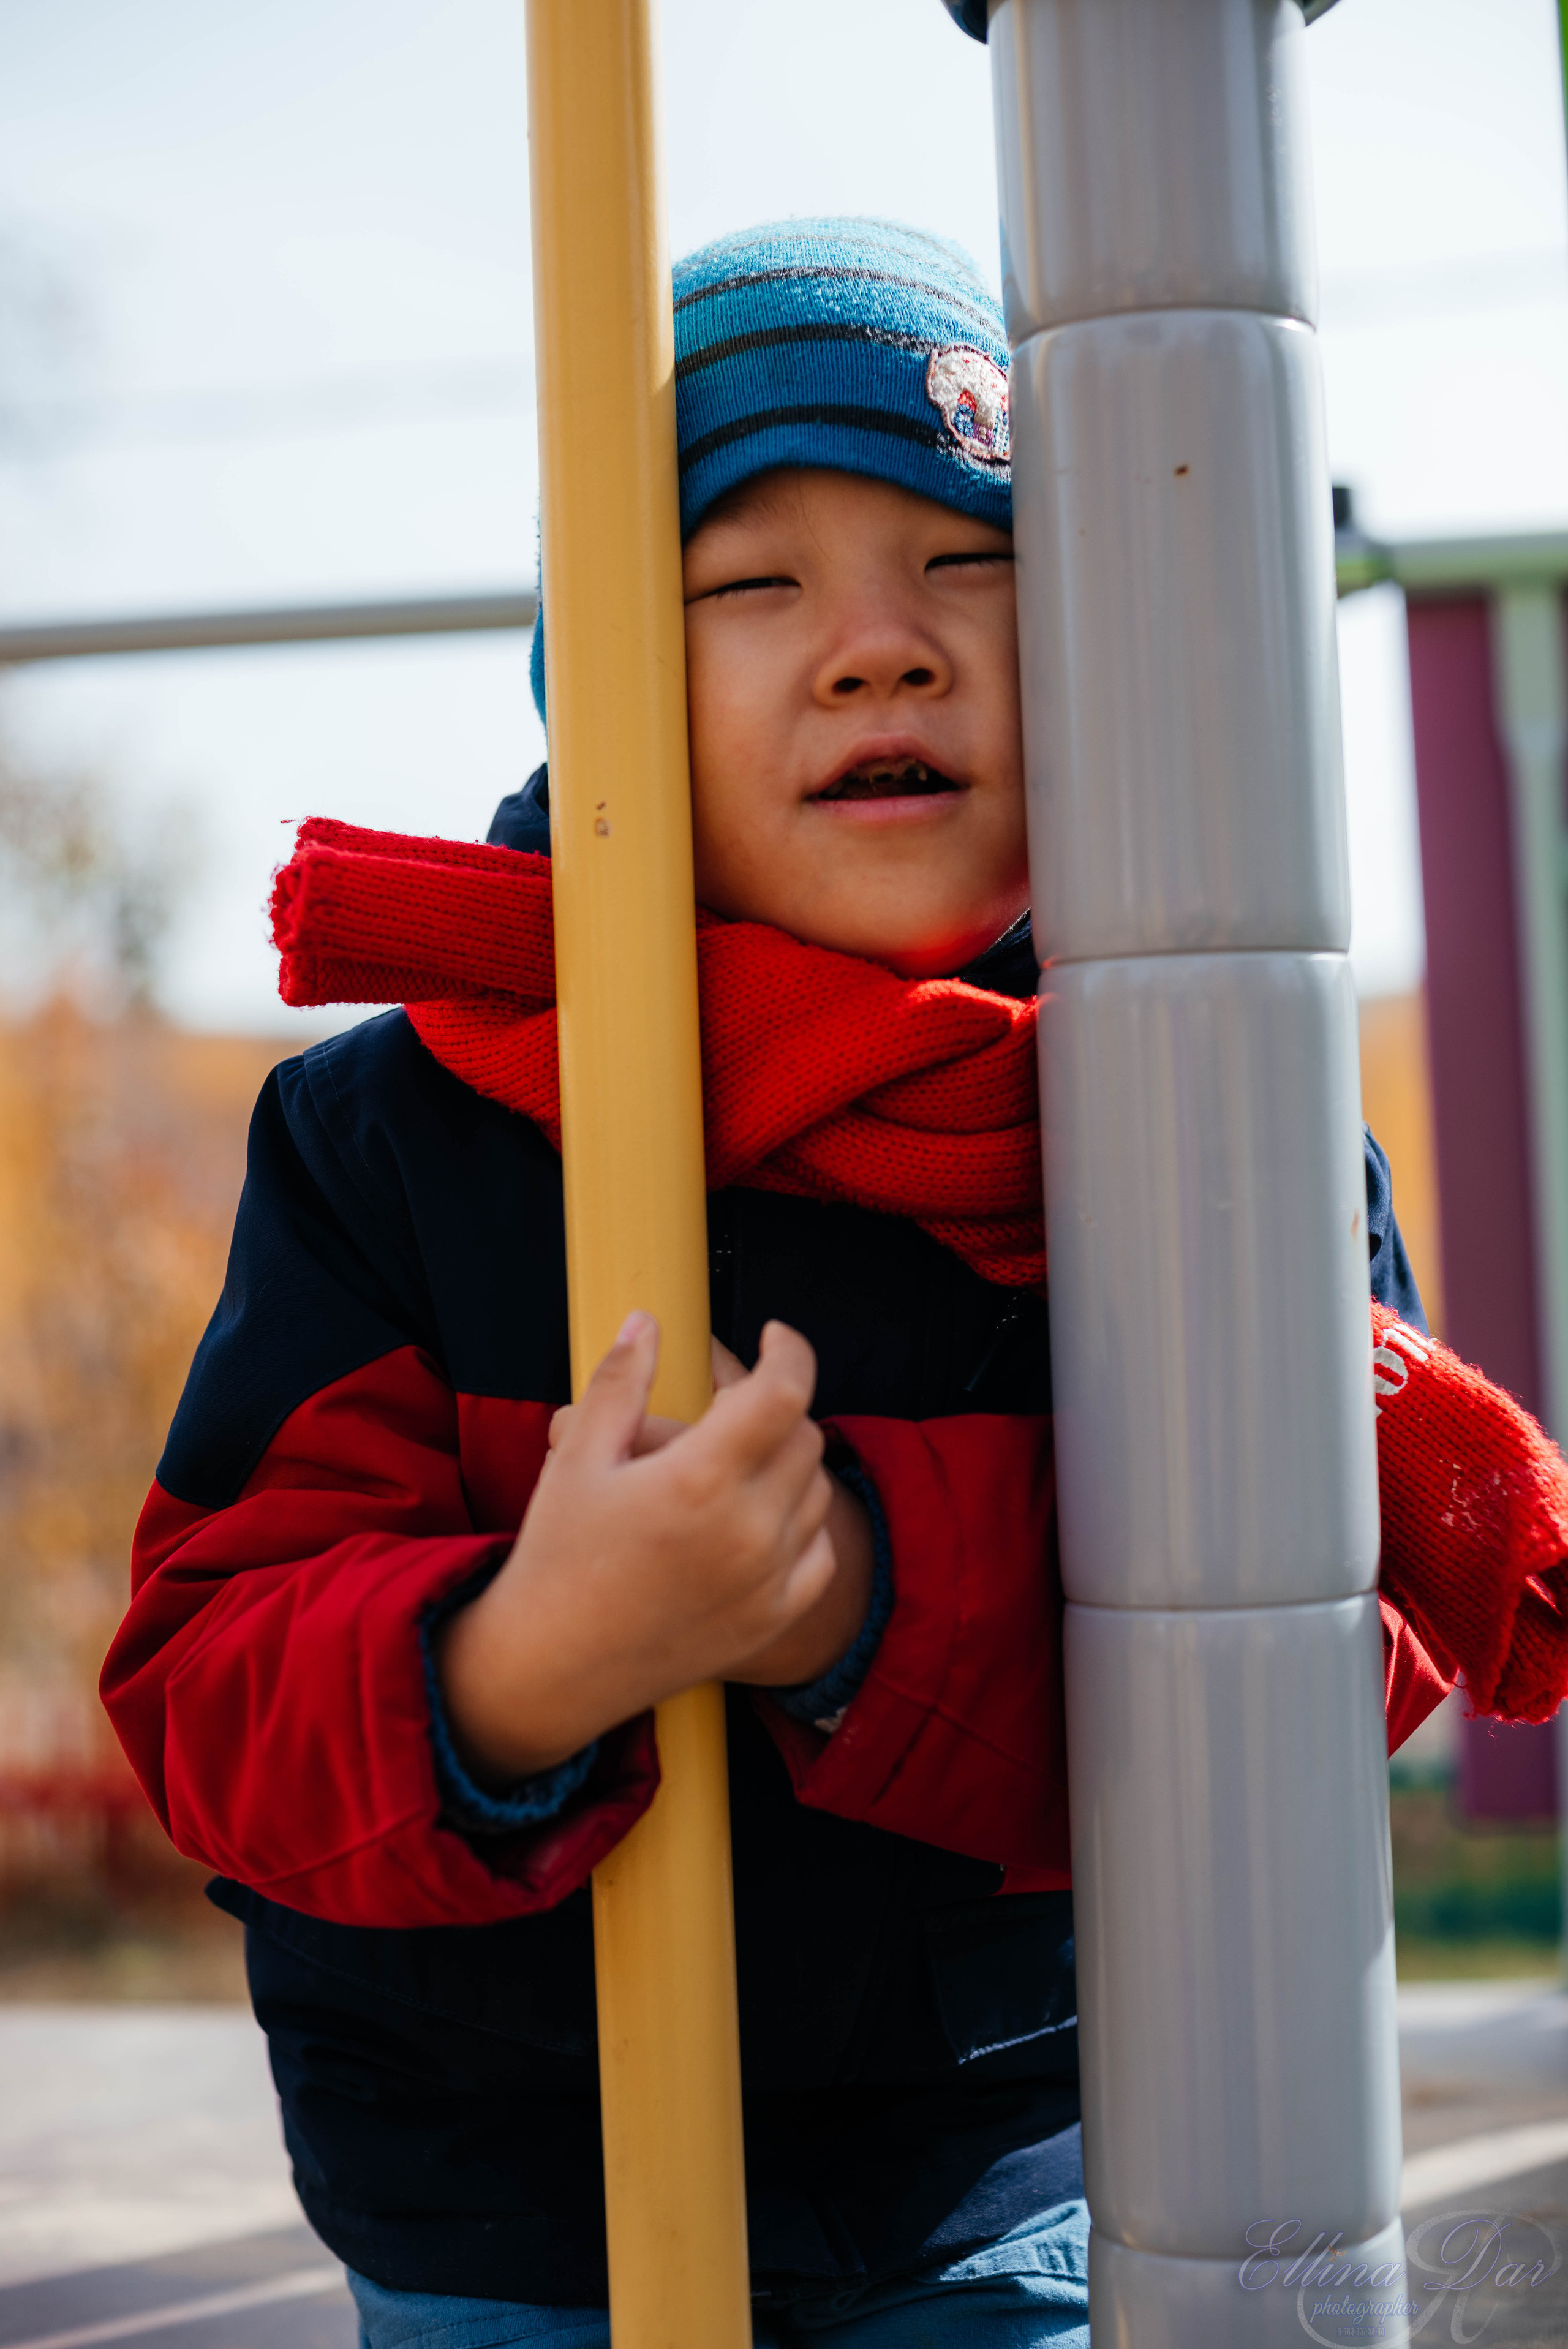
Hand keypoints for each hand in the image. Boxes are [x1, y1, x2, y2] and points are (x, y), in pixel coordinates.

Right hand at [436, 1314, 873, 1783]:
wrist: (553, 1668)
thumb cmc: (558, 1557)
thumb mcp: (576, 1459)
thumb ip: (618, 1383)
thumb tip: (646, 1323)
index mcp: (698, 1480)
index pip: (784, 1392)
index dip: (789, 1350)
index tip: (775, 1335)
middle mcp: (747, 1531)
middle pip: (804, 1436)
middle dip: (776, 1408)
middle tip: (729, 1409)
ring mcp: (767, 1581)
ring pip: (817, 1491)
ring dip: (788, 1464)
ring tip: (732, 1465)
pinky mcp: (772, 1619)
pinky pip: (820, 1552)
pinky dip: (800, 1525)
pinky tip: (755, 1519)